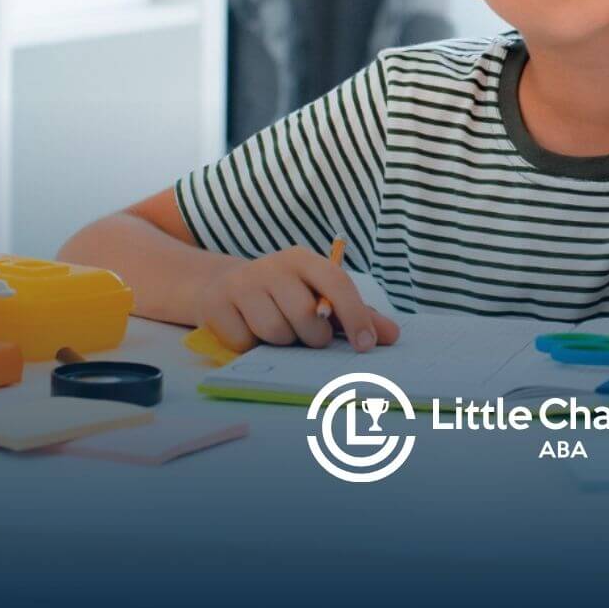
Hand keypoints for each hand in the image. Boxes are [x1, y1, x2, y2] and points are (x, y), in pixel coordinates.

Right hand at [195, 248, 400, 353]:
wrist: (222, 288)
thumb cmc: (283, 297)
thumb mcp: (319, 299)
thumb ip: (356, 316)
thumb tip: (392, 335)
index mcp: (303, 260)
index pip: (336, 282)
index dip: (355, 314)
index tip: (366, 346)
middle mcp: (272, 266)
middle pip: (306, 315)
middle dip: (313, 336)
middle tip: (307, 335)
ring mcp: (241, 283)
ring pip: (275, 332)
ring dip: (281, 343)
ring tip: (276, 332)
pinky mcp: (216, 305)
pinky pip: (244, 343)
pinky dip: (250, 347)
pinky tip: (248, 332)